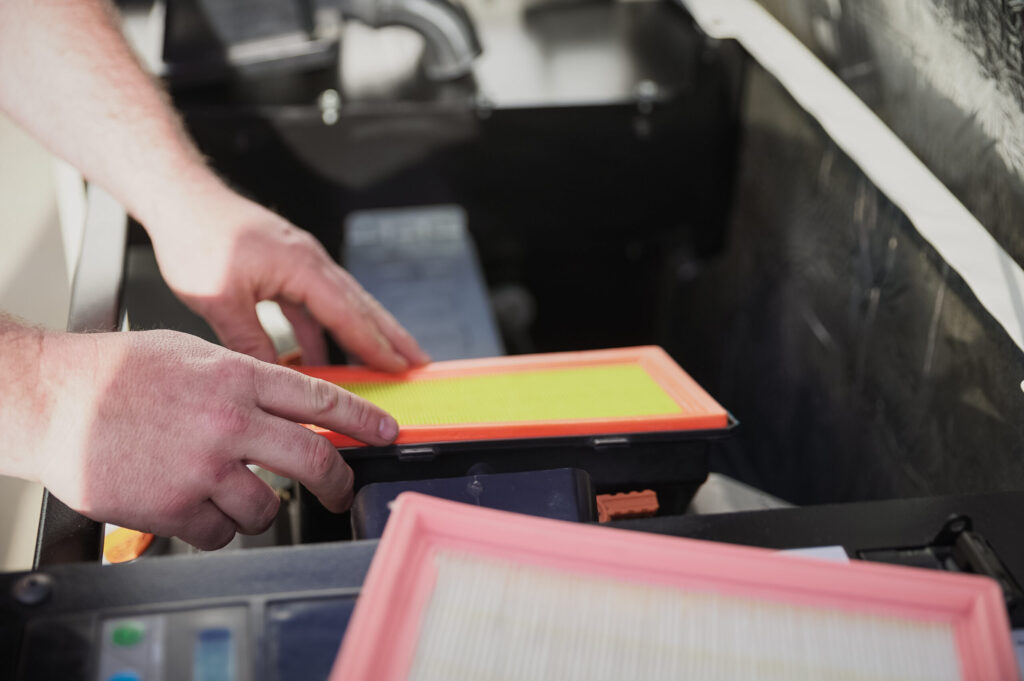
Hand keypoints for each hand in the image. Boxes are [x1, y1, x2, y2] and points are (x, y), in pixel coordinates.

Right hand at [36, 329, 397, 549]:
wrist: (49, 398)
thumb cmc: (115, 372)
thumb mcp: (193, 354)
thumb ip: (244, 378)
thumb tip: (291, 404)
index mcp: (238, 378)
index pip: (322, 400)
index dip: (364, 420)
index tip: (387, 433)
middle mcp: (230, 421)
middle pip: (315, 461)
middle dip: (338, 483)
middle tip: (338, 492)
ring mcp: (204, 467)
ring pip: (268, 509)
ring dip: (259, 508)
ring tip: (230, 492)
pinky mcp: (175, 507)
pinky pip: (220, 533)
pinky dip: (213, 527)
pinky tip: (191, 505)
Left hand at [147, 190, 429, 369]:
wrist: (179, 196)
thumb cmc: (195, 235)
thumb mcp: (218, 298)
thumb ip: (249, 341)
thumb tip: (272, 377)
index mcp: (301, 266)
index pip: (348, 313)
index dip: (376, 344)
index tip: (402, 367)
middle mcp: (309, 260)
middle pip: (361, 305)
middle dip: (392, 335)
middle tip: (419, 361)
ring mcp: (300, 261)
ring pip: (343, 303)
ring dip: (365, 331)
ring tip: (385, 360)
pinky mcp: (286, 264)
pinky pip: (317, 302)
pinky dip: (327, 327)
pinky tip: (324, 352)